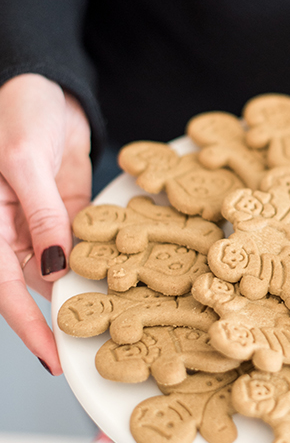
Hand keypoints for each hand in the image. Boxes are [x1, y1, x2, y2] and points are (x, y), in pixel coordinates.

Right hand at [0, 74, 91, 374]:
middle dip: (62, 315)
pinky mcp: (67, 209)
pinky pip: (83, 240)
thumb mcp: (23, 162)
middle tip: (98, 344)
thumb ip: (41, 215)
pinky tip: (124, 271)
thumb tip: (55, 266)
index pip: (4, 289)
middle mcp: (12, 231)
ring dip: (87, 286)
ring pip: (63, 266)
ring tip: (119, 315)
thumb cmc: (15, 113)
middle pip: (34, 286)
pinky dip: (100, 254)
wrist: (42, 84)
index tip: (53, 358)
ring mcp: (42, 222)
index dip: (28, 326)